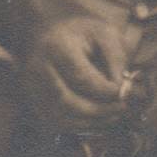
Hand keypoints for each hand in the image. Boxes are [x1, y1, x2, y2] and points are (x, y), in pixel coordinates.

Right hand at [21, 11, 127, 130]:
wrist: (48, 29)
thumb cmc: (80, 31)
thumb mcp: (104, 32)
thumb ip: (116, 58)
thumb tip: (122, 90)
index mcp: (56, 46)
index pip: (81, 77)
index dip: (105, 90)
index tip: (124, 92)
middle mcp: (38, 69)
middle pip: (67, 102)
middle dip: (99, 111)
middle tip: (122, 109)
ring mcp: (32, 88)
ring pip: (60, 117)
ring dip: (90, 122)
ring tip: (113, 115)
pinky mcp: (33, 101)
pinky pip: (55, 123)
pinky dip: (79, 126)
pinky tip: (97, 119)